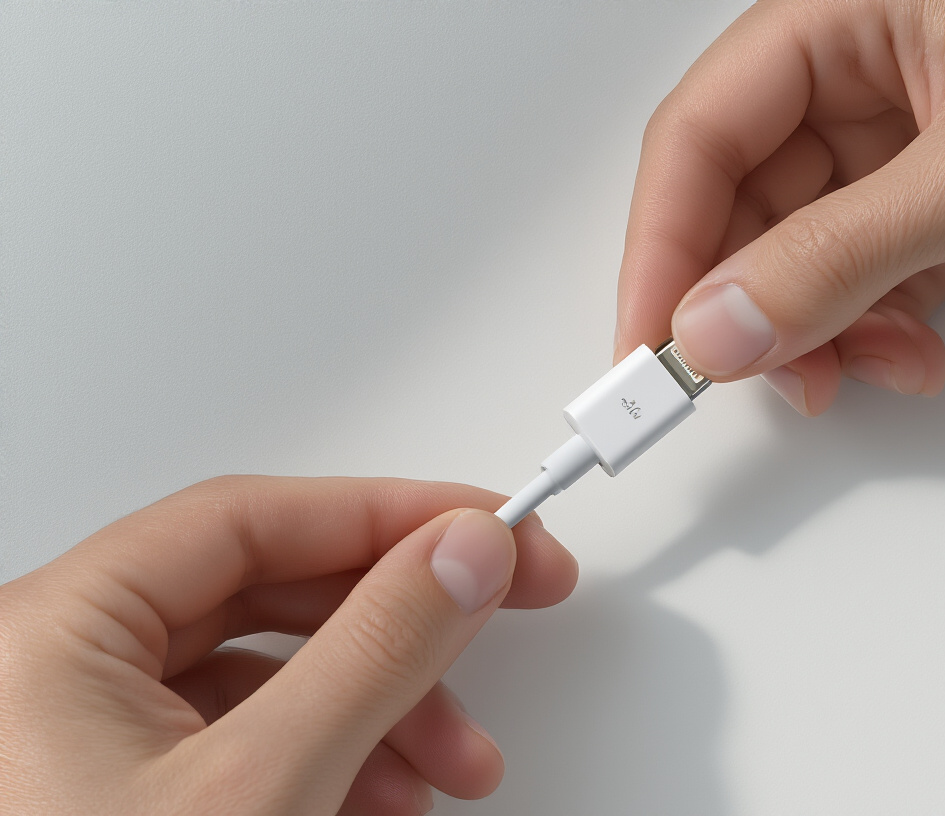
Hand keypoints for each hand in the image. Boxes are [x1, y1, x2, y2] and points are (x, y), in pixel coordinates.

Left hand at [0, 476, 577, 814]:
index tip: (486, 529)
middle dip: (398, 623)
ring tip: (451, 761)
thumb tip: (459, 556)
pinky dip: (334, 758)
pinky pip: (250, 739)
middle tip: (497, 607)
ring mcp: (90, 738)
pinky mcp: (126, 793)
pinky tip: (387, 801)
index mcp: (55, 634)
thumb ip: (373, 654)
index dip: (387, 514)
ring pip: (269, 672)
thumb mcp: (263, 791)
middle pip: (270, 591)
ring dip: (380, 705)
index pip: (254, 519)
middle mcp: (59, 671)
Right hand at [615, 0, 944, 413]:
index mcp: (852, 14)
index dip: (662, 242)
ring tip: (848, 373)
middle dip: (737, 303)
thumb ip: (842, 252)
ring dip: (811, 335)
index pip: (704, 132)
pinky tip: (906, 359)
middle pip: (740, 205)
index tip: (647, 340)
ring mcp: (907, 158)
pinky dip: (872, 340)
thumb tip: (719, 321)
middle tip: (724, 383)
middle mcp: (867, 83)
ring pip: (799, 262)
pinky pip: (867, 291)